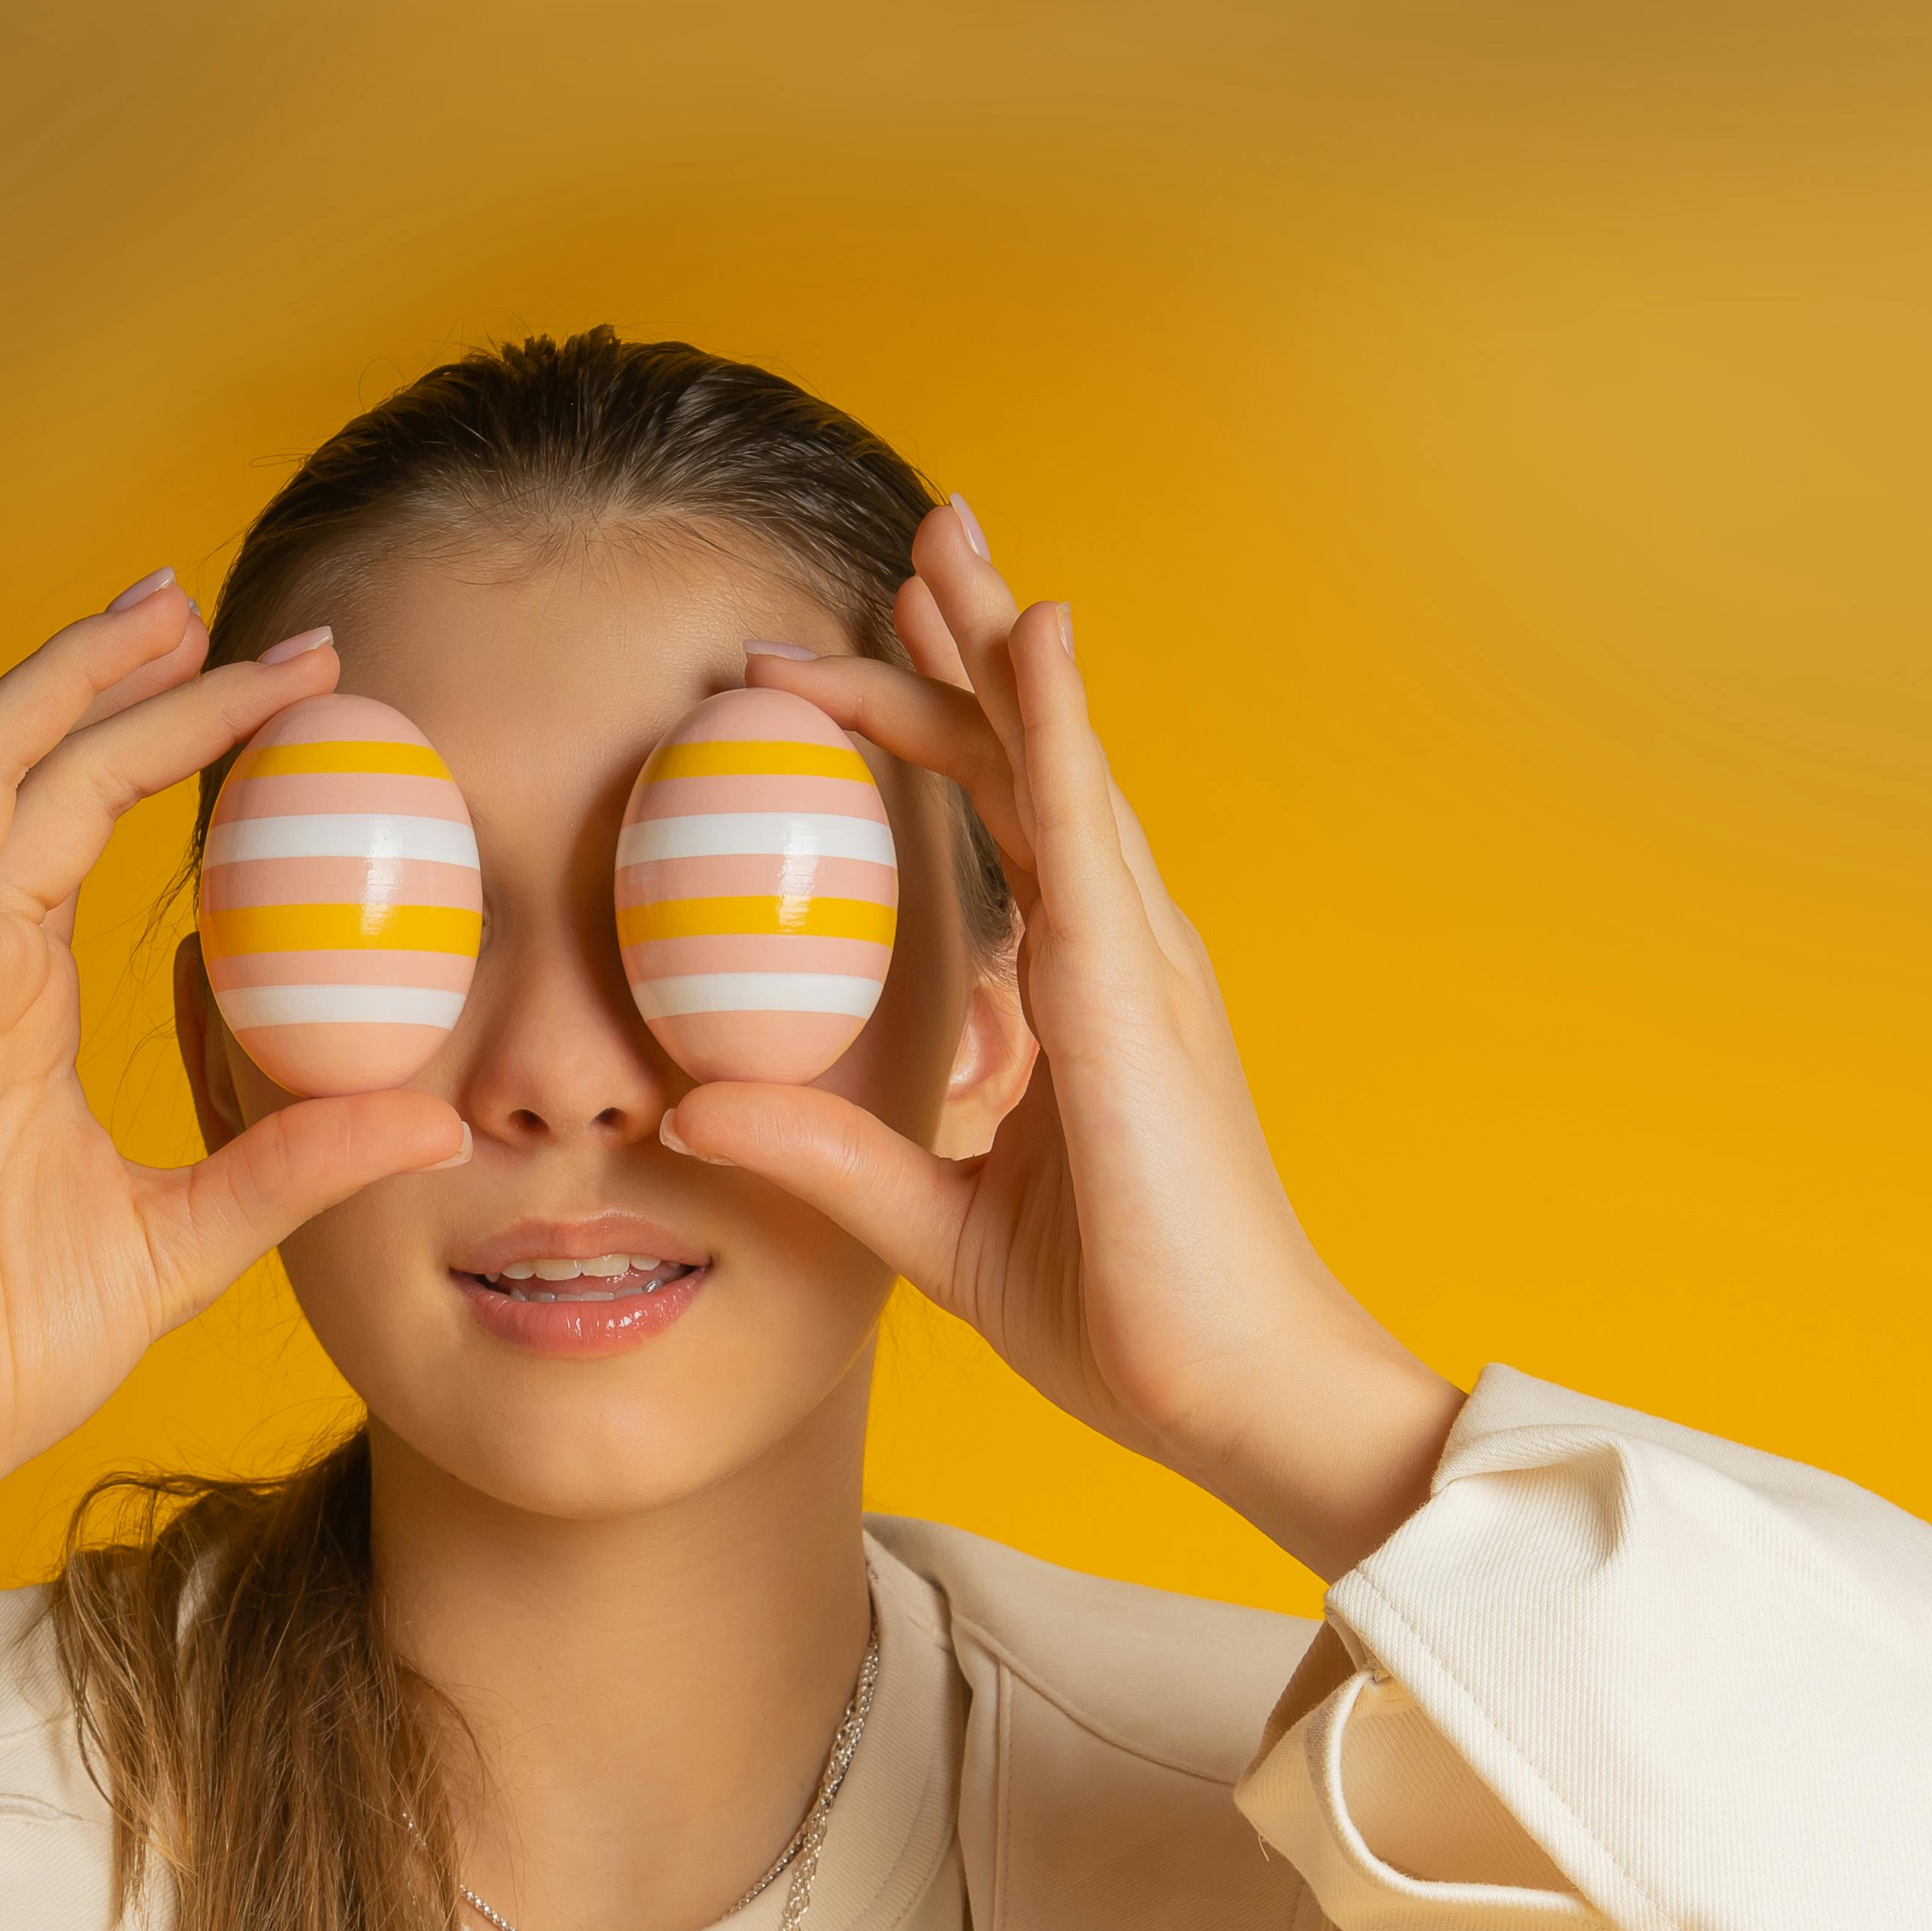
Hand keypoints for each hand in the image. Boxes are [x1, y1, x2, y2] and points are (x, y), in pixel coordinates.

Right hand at [0, 580, 465, 1750]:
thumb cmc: (12, 1343)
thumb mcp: (202, 1233)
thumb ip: (302, 1159)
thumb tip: (441, 1122)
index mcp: (18, 994)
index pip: (95, 808)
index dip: (181, 729)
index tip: (293, 678)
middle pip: (30, 756)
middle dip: (122, 668)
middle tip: (228, 606)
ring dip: (40, 682)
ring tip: (146, 617)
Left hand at [681, 504, 1462, 1579]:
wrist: (1235, 1395)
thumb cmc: (1126, 1320)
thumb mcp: (931, 1222)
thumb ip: (827, 1154)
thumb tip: (696, 1104)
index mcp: (1085, 997)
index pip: (1002, 826)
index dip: (932, 733)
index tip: (844, 668)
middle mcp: (1119, 953)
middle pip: (1030, 759)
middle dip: (966, 643)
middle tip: (910, 536)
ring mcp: (1137, 961)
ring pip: (1054, 758)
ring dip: (996, 641)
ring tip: (945, 535)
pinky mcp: (1131, 993)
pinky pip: (1082, 824)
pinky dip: (1054, 717)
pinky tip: (1028, 629)